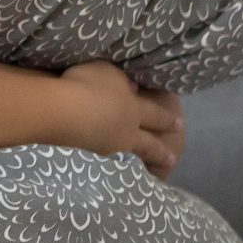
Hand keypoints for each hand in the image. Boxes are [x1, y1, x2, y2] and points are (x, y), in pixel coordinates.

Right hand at [60, 59, 183, 179]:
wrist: (63, 112)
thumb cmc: (88, 86)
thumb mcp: (108, 72)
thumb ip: (121, 80)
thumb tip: (132, 88)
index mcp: (133, 109)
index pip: (155, 114)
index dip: (167, 119)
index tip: (179, 124)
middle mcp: (125, 132)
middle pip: (148, 145)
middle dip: (161, 152)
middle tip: (172, 160)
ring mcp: (107, 147)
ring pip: (128, 157)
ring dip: (137, 162)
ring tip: (143, 169)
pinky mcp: (87, 157)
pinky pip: (104, 161)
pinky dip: (111, 164)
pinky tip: (107, 162)